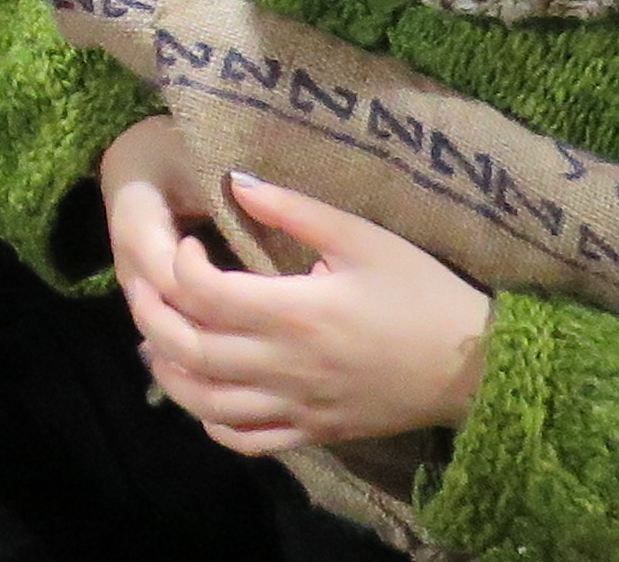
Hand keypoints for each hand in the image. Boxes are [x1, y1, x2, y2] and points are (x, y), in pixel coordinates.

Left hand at [118, 171, 492, 452]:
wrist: (475, 368)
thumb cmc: (422, 293)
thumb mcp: (365, 238)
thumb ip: (296, 209)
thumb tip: (237, 179)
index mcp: (296, 312)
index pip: (203, 293)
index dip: (177, 265)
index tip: (186, 242)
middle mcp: (285, 366)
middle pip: (190, 350)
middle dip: (152, 317)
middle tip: (142, 289)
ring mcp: (296, 407)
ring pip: (206, 403)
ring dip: (168, 372)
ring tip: (153, 341)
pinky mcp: (312, 433)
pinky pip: (246, 440)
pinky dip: (211, 422)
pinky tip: (201, 397)